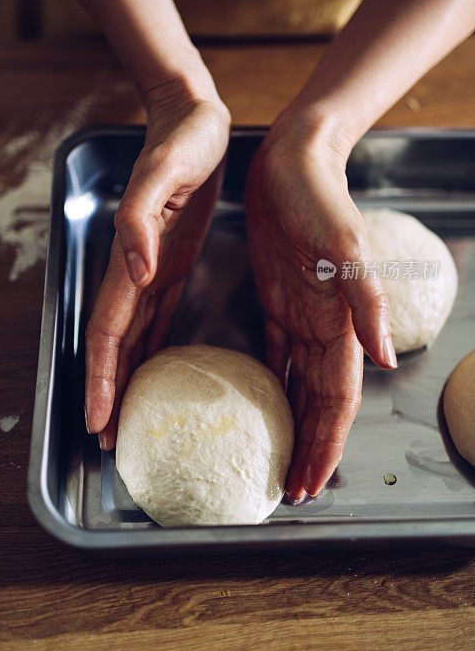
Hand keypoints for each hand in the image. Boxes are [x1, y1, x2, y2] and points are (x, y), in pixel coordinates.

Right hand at [85, 83, 229, 448]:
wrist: (193, 116)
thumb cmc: (182, 140)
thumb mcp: (165, 172)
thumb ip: (141, 220)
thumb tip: (135, 270)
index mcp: (133, 257)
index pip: (108, 331)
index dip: (99, 377)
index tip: (97, 420)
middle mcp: (138, 271)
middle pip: (115, 346)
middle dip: (109, 392)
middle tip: (110, 440)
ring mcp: (154, 269)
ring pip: (134, 338)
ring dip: (128, 379)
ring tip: (129, 417)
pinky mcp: (173, 264)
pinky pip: (159, 319)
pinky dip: (153, 350)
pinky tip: (160, 371)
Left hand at [245, 110, 396, 501]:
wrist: (293, 161)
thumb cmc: (319, 197)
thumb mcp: (345, 245)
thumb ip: (365, 300)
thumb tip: (389, 359)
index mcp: (340, 322)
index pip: (337, 398)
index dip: (326, 442)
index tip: (309, 482)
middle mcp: (322, 327)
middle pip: (318, 402)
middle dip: (309, 447)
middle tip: (289, 489)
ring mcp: (299, 315)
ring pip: (299, 384)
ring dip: (293, 423)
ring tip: (278, 459)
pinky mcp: (276, 300)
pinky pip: (276, 354)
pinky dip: (273, 383)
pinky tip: (261, 403)